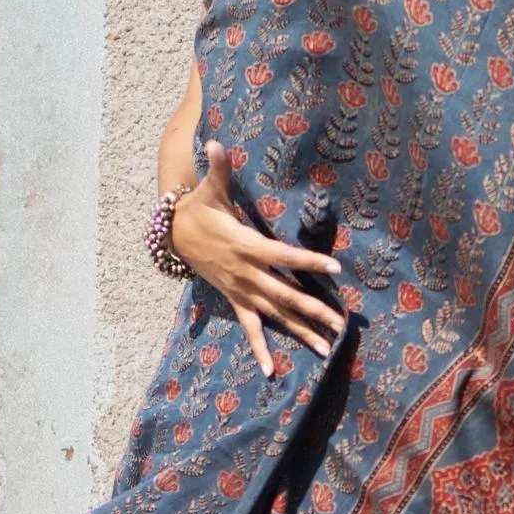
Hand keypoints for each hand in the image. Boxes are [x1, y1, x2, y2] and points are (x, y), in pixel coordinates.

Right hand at [171, 170, 347, 377]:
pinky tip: (272, 371)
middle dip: (314, 309)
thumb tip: (215, 142)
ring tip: (326, 348)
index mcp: (246, 246)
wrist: (173, 235)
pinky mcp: (235, 299)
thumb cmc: (199, 209)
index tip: (335, 268)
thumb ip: (218, 169)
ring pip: (274, 315)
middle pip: (285, 294)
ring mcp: (240, 290)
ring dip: (300, 331)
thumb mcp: (209, 189)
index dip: (308, 261)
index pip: (284, 255)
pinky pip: (249, 328)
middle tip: (341, 324)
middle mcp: (246, 273)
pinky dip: (260, 349)